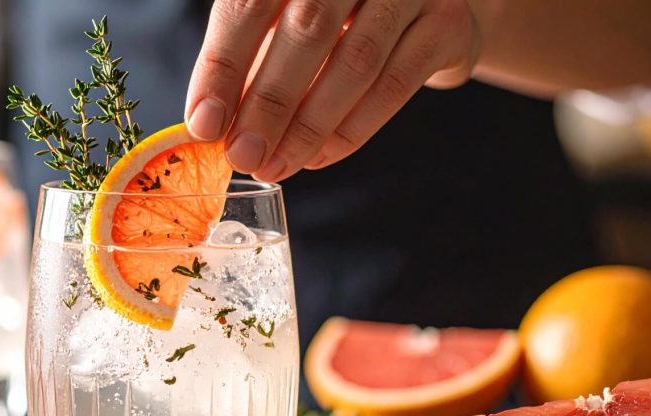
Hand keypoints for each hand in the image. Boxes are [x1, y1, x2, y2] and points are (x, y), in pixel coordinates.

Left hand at [185, 0, 480, 180]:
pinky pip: (395, 83)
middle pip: (306, 29)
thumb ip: (247, 65)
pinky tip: (320, 156)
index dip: (222, 66)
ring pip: (356, 61)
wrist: (424, 7)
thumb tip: (208, 124)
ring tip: (277, 164)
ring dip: (310, 125)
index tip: (204, 123)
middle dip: (268, 102)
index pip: (249, 3)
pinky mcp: (446, 21)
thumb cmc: (335, 19)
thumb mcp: (283, 26)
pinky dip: (353, 128)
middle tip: (243, 155)